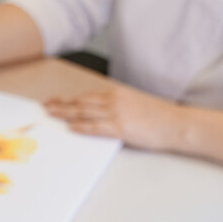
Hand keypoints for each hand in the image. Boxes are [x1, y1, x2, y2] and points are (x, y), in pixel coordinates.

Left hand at [44, 85, 180, 150]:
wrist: (177, 124)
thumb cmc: (159, 117)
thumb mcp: (135, 104)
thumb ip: (117, 106)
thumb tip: (101, 112)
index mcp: (117, 94)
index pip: (87, 96)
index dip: (69, 99)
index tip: (56, 100)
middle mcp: (114, 101)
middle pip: (80, 103)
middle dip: (60, 105)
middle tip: (45, 106)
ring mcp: (116, 114)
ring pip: (84, 113)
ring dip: (65, 114)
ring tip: (51, 115)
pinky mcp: (120, 127)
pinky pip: (95, 127)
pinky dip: (81, 127)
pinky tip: (71, 127)